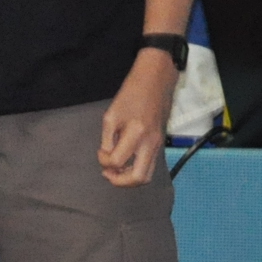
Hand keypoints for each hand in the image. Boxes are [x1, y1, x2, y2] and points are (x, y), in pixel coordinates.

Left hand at [98, 49, 177, 186]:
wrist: (156, 79)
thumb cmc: (131, 93)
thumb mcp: (111, 114)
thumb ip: (108, 139)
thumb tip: (107, 157)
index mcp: (136, 133)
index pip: (117, 161)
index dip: (104, 161)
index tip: (101, 150)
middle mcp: (150, 143)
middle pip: (138, 178)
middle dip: (119, 181)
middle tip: (108, 173)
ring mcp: (158, 145)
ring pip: (147, 176)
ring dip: (129, 179)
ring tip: (116, 170)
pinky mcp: (160, 143)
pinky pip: (150, 166)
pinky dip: (137, 170)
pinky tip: (126, 161)